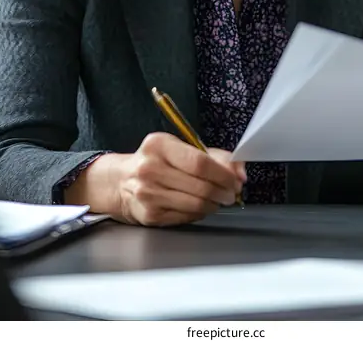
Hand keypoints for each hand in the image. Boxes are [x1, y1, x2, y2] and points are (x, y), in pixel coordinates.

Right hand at [72, 133, 244, 226]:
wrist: (122, 181)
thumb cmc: (158, 162)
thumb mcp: (180, 148)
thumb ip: (213, 156)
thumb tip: (240, 171)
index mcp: (159, 145)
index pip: (199, 162)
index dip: (223, 174)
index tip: (236, 180)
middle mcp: (150, 169)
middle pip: (200, 185)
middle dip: (224, 192)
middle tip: (232, 193)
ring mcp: (148, 194)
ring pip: (196, 204)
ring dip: (214, 204)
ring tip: (218, 199)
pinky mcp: (150, 215)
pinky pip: (186, 217)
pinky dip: (200, 213)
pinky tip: (200, 206)